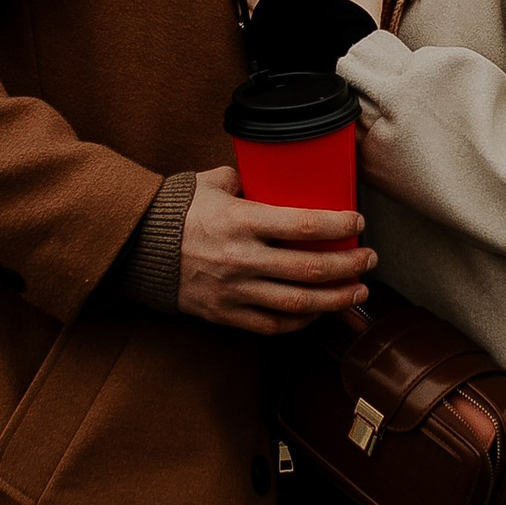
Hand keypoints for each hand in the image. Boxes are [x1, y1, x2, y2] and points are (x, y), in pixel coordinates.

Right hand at [176, 166, 373, 335]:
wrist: (135, 247)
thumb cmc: (177, 210)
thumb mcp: (213, 183)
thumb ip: (250, 181)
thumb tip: (280, 178)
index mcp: (241, 221)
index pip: (303, 224)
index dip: (339, 225)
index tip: (358, 222)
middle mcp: (241, 259)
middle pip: (310, 269)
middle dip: (349, 266)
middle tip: (370, 260)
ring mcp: (234, 290)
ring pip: (297, 303)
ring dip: (335, 299)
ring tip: (359, 292)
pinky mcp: (225, 314)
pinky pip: (272, 326)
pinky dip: (301, 322)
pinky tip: (320, 313)